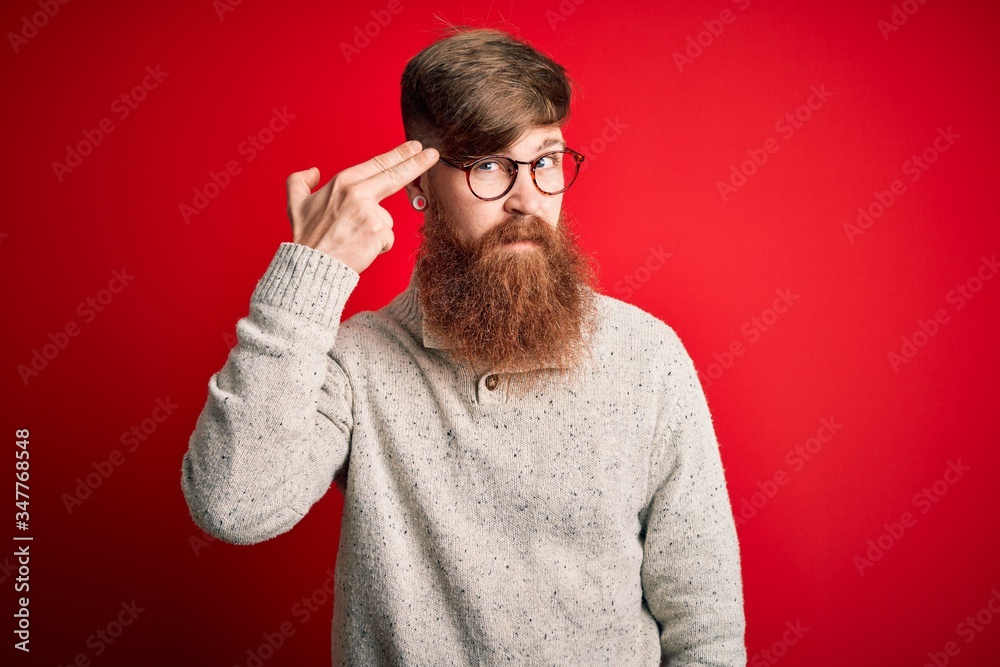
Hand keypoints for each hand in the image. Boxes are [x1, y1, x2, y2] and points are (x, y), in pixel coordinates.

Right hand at [285, 140, 437, 273]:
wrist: (313, 265)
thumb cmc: (307, 237)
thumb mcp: (296, 203)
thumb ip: (300, 181)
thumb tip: (314, 171)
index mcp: (344, 182)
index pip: (378, 164)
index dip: (399, 155)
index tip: (415, 146)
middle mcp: (358, 193)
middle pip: (396, 175)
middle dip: (417, 162)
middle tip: (433, 153)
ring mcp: (370, 212)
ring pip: (387, 219)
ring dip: (376, 231)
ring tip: (354, 238)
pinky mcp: (379, 232)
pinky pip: (387, 238)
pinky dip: (378, 246)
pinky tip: (360, 248)